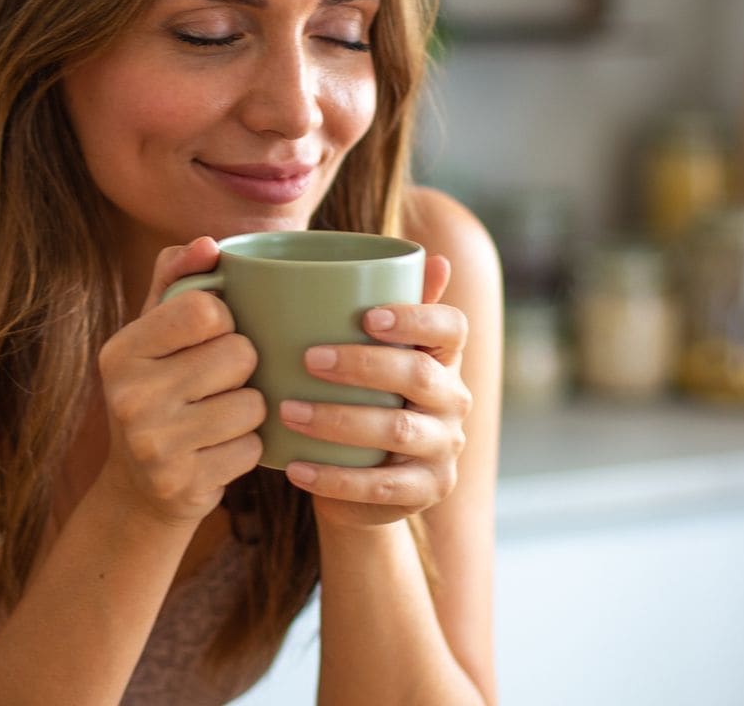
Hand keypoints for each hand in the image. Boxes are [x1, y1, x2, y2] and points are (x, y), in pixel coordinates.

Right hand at [94, 237, 266, 528]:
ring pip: (253, 404)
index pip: (206, 309)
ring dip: (250, 410)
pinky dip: (247, 448)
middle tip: (218, 382)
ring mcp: (152, 445)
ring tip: (221, 416)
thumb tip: (208, 244)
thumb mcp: (156, 333)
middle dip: (243, 367)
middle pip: (239, 354)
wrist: (138, 489)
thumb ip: (178, 278)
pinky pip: (253, 449)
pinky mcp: (181, 484)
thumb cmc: (160, 391)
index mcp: (121, 350)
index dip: (227, 318)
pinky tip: (219, 449)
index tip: (214, 334)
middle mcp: (129, 396)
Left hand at [278, 254, 472, 529]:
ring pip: (400, 431)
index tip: (367, 316)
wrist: (357, 483)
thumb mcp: (364, 353)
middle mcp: (454, 400)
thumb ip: (376, 303)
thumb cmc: (355, 399)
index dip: (417, 318)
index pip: (452, 327)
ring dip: (340, 419)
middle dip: (363, 365)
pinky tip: (295, 466)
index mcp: (443, 357)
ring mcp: (444, 449)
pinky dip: (335, 478)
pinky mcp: (425, 491)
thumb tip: (416, 252)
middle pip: (420, 377)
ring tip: (288, 410)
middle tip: (308, 358)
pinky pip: (383, 487)